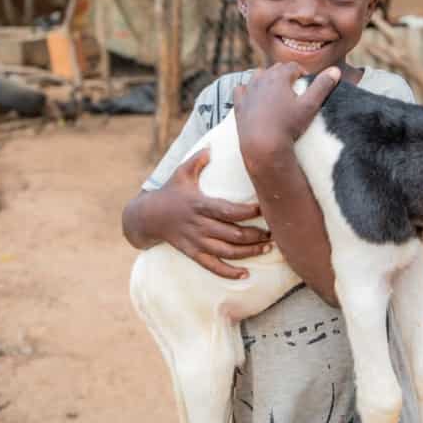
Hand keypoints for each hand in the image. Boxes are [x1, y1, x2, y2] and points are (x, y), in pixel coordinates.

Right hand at [142, 148, 271, 278]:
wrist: (147, 217)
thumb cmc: (170, 192)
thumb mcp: (181, 173)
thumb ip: (197, 160)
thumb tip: (212, 147)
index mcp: (200, 205)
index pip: (228, 211)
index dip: (249, 211)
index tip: (265, 207)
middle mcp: (199, 225)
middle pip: (233, 234)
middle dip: (256, 234)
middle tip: (275, 231)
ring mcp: (197, 242)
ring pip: (228, 252)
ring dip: (250, 252)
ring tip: (267, 248)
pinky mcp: (193, 253)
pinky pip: (213, 267)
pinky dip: (229, 273)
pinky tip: (245, 275)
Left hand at [232, 63, 341, 156]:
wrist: (262, 145)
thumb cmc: (288, 126)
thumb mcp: (310, 106)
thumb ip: (322, 86)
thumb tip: (336, 70)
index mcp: (279, 76)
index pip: (293, 66)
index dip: (302, 73)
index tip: (306, 83)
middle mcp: (261, 79)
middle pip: (275, 69)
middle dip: (285, 75)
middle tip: (294, 88)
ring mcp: (248, 91)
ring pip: (257, 76)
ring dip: (267, 80)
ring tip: (276, 92)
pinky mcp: (239, 104)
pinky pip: (241, 90)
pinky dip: (247, 91)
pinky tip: (254, 97)